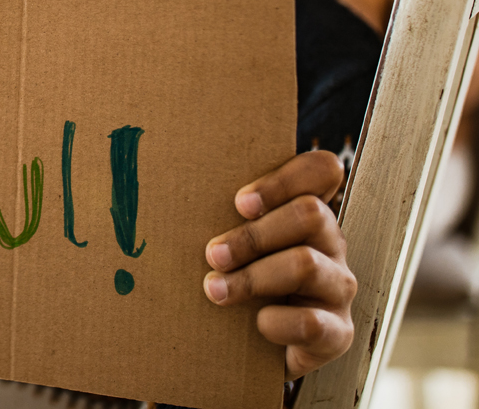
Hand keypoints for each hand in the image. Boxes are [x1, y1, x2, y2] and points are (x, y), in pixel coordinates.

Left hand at [203, 150, 355, 380]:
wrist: (261, 344)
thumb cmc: (244, 277)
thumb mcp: (238, 242)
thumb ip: (227, 216)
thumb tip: (174, 189)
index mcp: (308, 211)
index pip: (322, 170)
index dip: (284, 180)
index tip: (239, 203)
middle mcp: (331, 242)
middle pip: (310, 214)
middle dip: (252, 235)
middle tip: (213, 253)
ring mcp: (338, 286)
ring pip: (306, 264)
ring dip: (252, 278)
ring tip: (215, 289)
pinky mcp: (338, 332)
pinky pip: (311, 323)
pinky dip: (276, 322)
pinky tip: (257, 323)